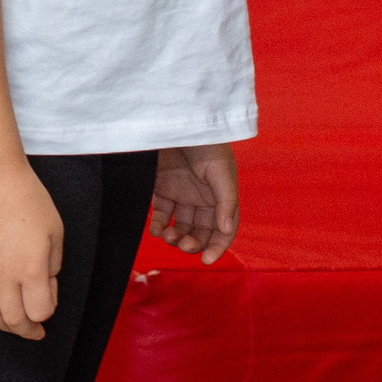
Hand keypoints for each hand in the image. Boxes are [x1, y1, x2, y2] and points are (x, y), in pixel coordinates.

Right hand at [0, 159, 62, 339]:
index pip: (40, 312)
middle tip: (34, 329)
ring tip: (12, 320)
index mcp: (30, 268)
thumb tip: (44, 288)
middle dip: (27, 329)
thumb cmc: (28, 200)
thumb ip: (53, 267)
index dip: (47, 311)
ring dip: (3, 324)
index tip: (49, 298)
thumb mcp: (55, 232)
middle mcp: (2, 274)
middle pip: (13, 320)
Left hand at [150, 143, 239, 262]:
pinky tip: (156, 230)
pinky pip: (161, 214)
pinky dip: (158, 225)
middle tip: (182, 245)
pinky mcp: (160, 188)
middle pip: (200, 231)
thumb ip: (225, 200)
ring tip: (167, 236)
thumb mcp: (220, 171)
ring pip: (180, 225)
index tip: (207, 261)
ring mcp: (181, 194)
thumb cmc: (205, 143)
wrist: (175, 121)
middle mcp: (202, 198)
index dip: (217, 246)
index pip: (223, 229)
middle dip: (193, 243)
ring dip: (175, 237)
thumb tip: (225, 230)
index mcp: (221, 197)